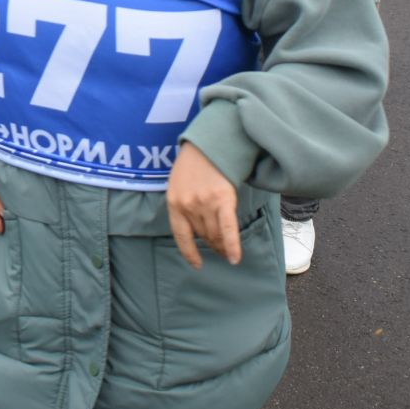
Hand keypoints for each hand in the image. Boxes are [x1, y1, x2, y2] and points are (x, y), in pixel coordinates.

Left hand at [166, 141, 239, 267]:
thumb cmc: (192, 164)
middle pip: (203, 235)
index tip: (196, 264)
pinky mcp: (224, 199)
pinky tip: (235, 258)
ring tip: (228, 252)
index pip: (181, 236)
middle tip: (220, 252)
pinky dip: (232, 245)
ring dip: (222, 246)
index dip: (189, 253)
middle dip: (212, 246)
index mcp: (174, 203)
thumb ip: (183, 205)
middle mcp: (189, 206)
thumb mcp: (178, 185)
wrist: (209, 143)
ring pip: (215, 234)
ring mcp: (206, 203)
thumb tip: (195, 228)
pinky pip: (228, 228)